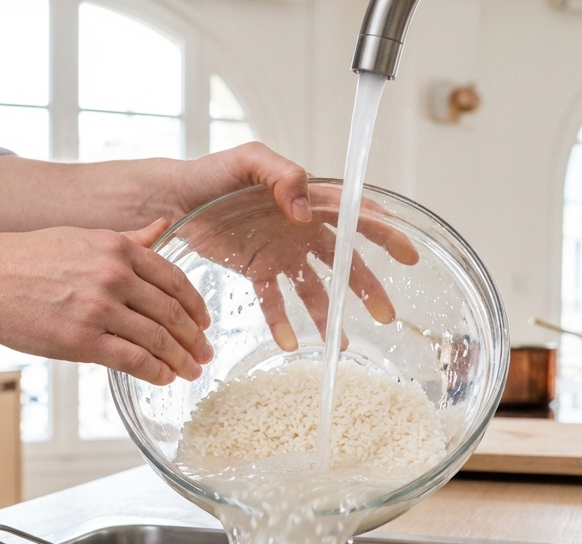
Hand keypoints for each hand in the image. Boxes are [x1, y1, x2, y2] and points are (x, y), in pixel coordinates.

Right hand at [0, 220, 212, 385]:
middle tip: (205, 355)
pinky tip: (164, 378)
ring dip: (180, 360)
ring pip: (158, 339)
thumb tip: (161, 228)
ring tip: (189, 372)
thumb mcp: (82, 237)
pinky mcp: (82, 339)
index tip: (205, 323)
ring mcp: (99, 308)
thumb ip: (127, 239)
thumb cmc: (23, 258)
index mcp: (117, 248)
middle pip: (172, 312)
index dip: (196, 306)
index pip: (174, 280)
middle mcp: (114, 275)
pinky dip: (155, 372)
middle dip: (195, 338)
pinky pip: (133, 359)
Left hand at [159, 145, 418, 349]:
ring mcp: (281, 251)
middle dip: (367, 287)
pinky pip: (274, 300)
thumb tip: (305, 210)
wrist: (173, 198)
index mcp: (307, 198)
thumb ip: (281, 176)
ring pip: (314, 287)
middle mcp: (301, 228)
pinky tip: (290, 343)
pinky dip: (282, 322)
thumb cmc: (211, 173)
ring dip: (330, 313)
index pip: (354, 214)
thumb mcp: (248, 161)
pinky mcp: (256, 269)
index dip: (383, 233)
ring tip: (344, 342)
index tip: (408, 254)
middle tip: (387, 315)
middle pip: (344, 260)